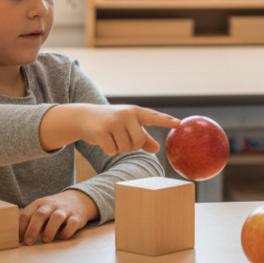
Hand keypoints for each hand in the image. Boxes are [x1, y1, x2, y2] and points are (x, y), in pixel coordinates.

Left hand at [19, 190, 98, 244]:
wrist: (78, 199)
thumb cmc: (54, 209)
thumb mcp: (41, 209)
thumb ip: (30, 219)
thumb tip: (15, 235)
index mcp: (40, 204)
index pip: (27, 214)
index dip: (21, 227)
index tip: (18, 240)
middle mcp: (52, 205)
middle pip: (40, 215)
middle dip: (33, 229)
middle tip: (28, 242)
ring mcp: (65, 210)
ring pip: (57, 217)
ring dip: (50, 230)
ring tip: (46, 240)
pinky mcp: (77, 217)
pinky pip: (72, 223)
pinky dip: (66, 231)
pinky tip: (61, 236)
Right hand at [41, 104, 180, 154]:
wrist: (84, 117)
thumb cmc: (111, 122)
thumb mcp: (128, 126)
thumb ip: (143, 138)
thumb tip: (157, 149)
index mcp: (136, 112)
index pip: (154, 117)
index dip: (167, 121)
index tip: (179, 124)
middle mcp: (127, 114)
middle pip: (138, 142)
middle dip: (130, 146)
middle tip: (120, 137)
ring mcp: (114, 121)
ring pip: (125, 148)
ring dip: (118, 148)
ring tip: (111, 136)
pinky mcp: (101, 131)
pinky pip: (112, 150)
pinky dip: (108, 150)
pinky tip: (102, 140)